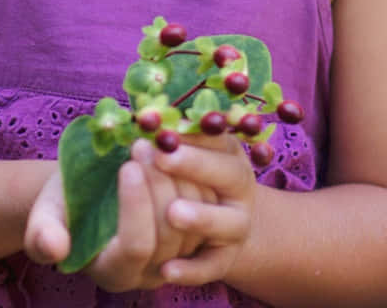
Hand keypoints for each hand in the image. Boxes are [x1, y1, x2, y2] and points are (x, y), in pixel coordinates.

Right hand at [24, 140, 214, 290]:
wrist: (91, 192)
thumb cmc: (65, 204)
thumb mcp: (45, 215)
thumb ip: (42, 235)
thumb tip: (53, 247)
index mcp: (113, 272)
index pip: (135, 246)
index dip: (135, 206)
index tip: (129, 165)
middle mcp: (152, 272)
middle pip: (170, 233)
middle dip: (160, 184)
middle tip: (145, 143)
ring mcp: (180, 255)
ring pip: (195, 221)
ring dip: (181, 177)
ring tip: (161, 141)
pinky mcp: (199, 232)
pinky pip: (210, 209)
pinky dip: (199, 176)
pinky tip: (183, 148)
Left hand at [146, 131, 257, 285]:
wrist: (215, 227)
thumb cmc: (185, 179)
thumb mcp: (182, 153)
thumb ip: (170, 137)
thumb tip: (146, 116)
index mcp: (230, 154)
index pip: (217, 136)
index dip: (190, 131)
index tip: (159, 126)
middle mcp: (239, 190)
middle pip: (228, 174)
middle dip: (196, 165)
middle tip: (163, 158)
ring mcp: (234, 228)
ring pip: (225, 223)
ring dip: (200, 217)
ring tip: (173, 213)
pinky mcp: (221, 261)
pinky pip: (210, 268)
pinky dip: (191, 270)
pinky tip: (167, 271)